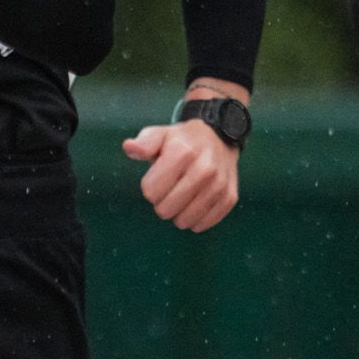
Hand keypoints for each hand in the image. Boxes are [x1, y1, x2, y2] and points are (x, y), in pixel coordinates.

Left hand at [124, 112, 243, 231]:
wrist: (218, 139)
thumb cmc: (182, 141)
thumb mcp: (160, 135)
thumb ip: (143, 143)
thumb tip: (129, 147)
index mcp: (183, 152)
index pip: (151, 192)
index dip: (150, 187)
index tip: (158, 178)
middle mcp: (204, 169)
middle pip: (166, 209)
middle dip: (162, 202)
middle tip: (170, 189)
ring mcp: (219, 185)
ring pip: (185, 220)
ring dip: (178, 213)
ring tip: (182, 197)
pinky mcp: (229, 197)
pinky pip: (204, 223)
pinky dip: (195, 220)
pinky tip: (194, 206)